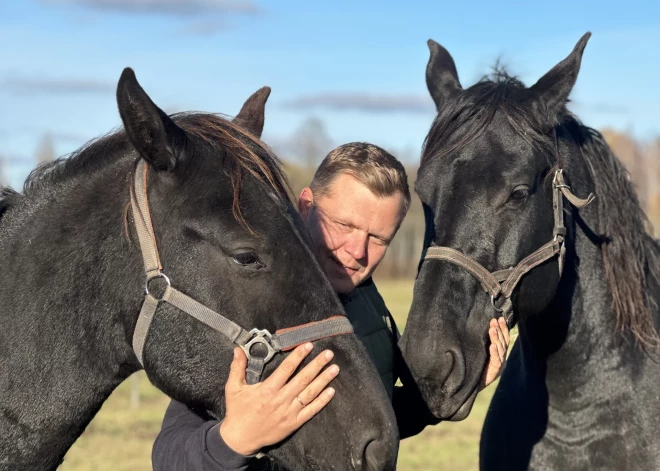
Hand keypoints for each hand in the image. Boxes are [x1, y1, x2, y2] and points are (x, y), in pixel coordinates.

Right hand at [220, 343, 338, 455]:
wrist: (240, 439)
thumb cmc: (238, 411)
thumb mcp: (233, 388)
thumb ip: (237, 368)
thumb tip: (238, 349)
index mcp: (268, 389)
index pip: (286, 369)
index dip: (298, 356)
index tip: (308, 345)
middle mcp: (281, 399)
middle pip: (303, 379)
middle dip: (317, 365)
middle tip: (329, 354)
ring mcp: (289, 412)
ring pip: (310, 393)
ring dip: (323, 380)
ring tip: (335, 369)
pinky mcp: (293, 423)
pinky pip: (310, 411)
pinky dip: (322, 401)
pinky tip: (332, 391)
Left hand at [480, 317, 510, 388]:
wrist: (472, 385)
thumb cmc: (476, 367)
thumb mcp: (481, 354)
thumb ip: (484, 344)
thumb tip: (483, 329)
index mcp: (499, 353)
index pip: (503, 338)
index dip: (502, 328)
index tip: (498, 318)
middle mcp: (501, 358)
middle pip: (503, 342)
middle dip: (499, 330)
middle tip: (494, 320)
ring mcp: (500, 365)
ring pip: (500, 349)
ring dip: (496, 338)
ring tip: (492, 329)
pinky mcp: (495, 371)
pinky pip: (496, 360)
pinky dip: (494, 352)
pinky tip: (492, 346)